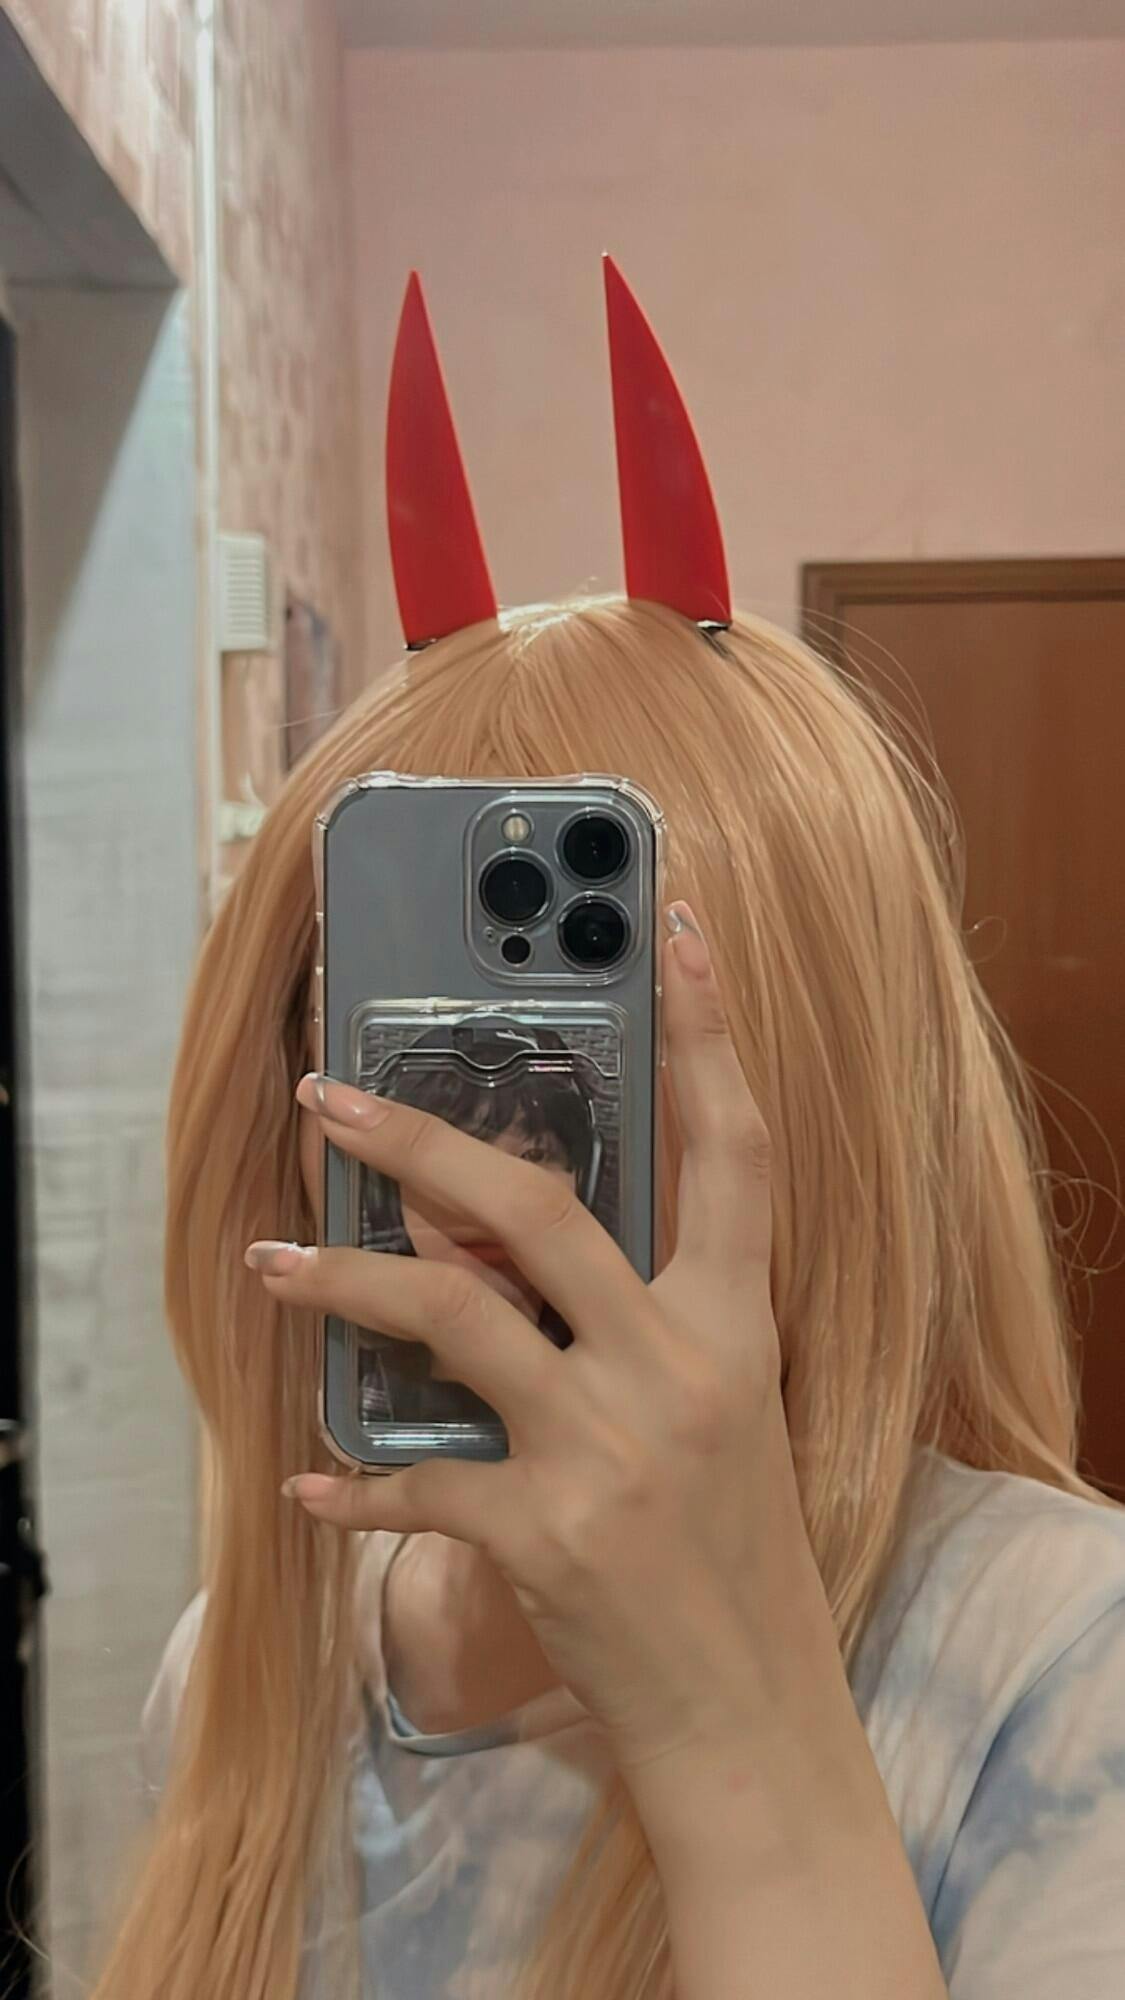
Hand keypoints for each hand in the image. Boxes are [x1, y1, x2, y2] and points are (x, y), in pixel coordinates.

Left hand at [247, 904, 822, 1776]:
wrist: (750, 1709)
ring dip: (344, 1279)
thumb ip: (633, 1318)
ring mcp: (609, 1447)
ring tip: (269, 1261)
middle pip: (536, 1208)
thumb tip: (494, 1240)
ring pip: (450, 1315)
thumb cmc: (733, 1550)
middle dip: (417, 1139)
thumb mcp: (719, 1411)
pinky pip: (418, 1482)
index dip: (709, 1034)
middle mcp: (676, 1367)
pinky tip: (310, 1486)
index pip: (734, 1150)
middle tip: (324, 1098)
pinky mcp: (544, 1532)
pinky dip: (355, 1483)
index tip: (677, 930)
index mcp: (735, 1325)